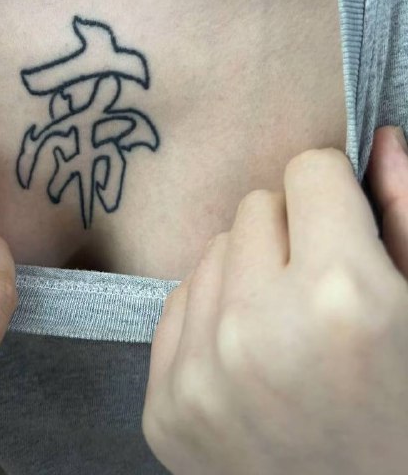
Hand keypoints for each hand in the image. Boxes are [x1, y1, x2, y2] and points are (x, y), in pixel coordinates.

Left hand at [142, 129, 407, 474]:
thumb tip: (381, 137)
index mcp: (341, 297)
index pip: (309, 168)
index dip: (337, 198)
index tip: (347, 232)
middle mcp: (258, 330)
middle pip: (254, 206)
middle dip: (292, 235)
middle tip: (321, 295)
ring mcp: (201, 374)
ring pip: (212, 252)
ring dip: (249, 275)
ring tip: (289, 332)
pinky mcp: (165, 408)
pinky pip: (178, 305)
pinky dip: (214, 318)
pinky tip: (253, 363)